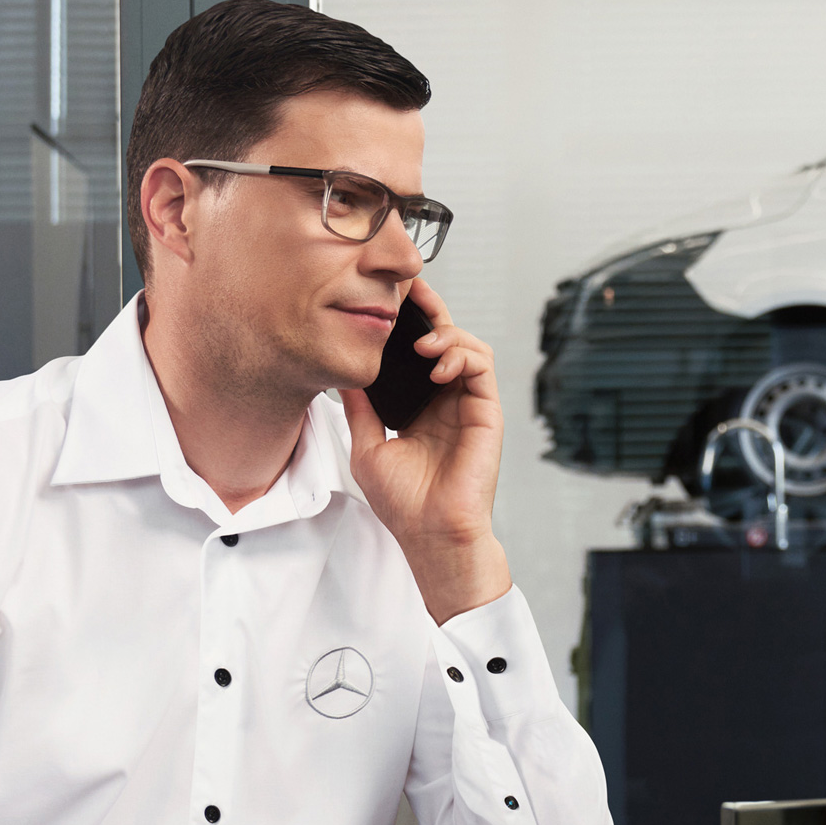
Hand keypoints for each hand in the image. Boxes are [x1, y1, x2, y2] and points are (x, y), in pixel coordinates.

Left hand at [342, 273, 512, 620]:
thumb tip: (338, 374)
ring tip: (422, 345)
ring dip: (446, 335)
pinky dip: (462, 356)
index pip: (417, 353)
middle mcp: (447, 401)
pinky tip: (438, 363)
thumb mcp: (366, 445)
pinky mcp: (486, 413)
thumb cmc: (403, 502)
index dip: (407, 324)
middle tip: (409, 290)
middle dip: (429, 311)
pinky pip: (482, 368)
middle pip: (445, 339)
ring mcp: (468, 405)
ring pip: (468, 346)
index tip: (387, 301)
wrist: (429, 534)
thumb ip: (359, 408)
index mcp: (421, 406)